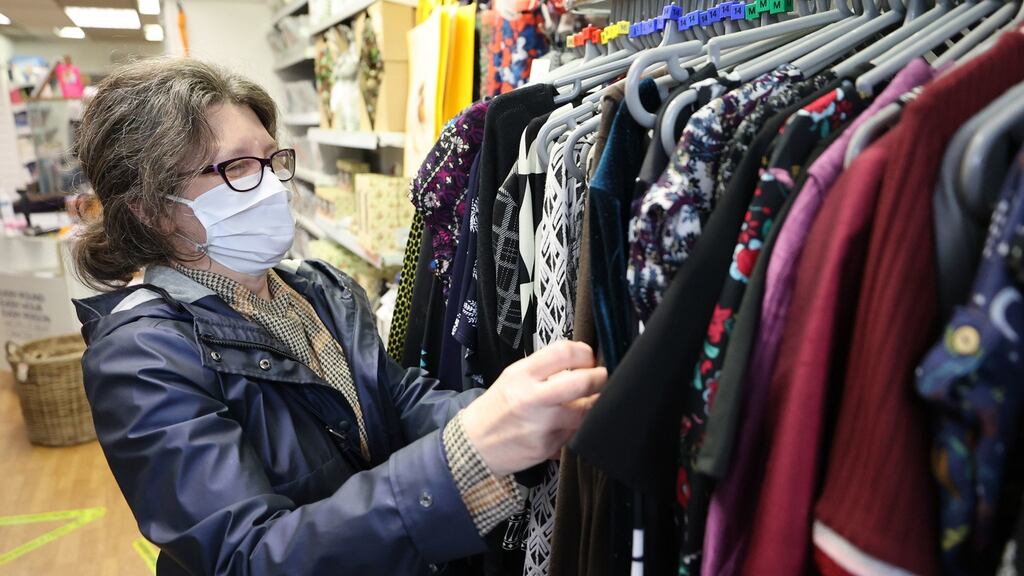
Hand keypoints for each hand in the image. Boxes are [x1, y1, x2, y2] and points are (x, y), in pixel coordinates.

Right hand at [460, 341, 606, 476]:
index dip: (583, 352)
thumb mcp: (512, 378)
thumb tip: (579, 362)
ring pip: (585, 411)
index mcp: (522, 375)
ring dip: (593, 404)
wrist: (474, 445)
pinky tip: (569, 422)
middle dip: (600, 378)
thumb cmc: (497, 407)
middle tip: (601, 377)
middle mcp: (532, 398)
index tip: (588, 357)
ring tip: (589, 400)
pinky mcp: (548, 447)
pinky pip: (575, 432)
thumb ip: (543, 369)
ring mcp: (541, 425)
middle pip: (582, 383)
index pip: (563, 353)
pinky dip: (577, 426)